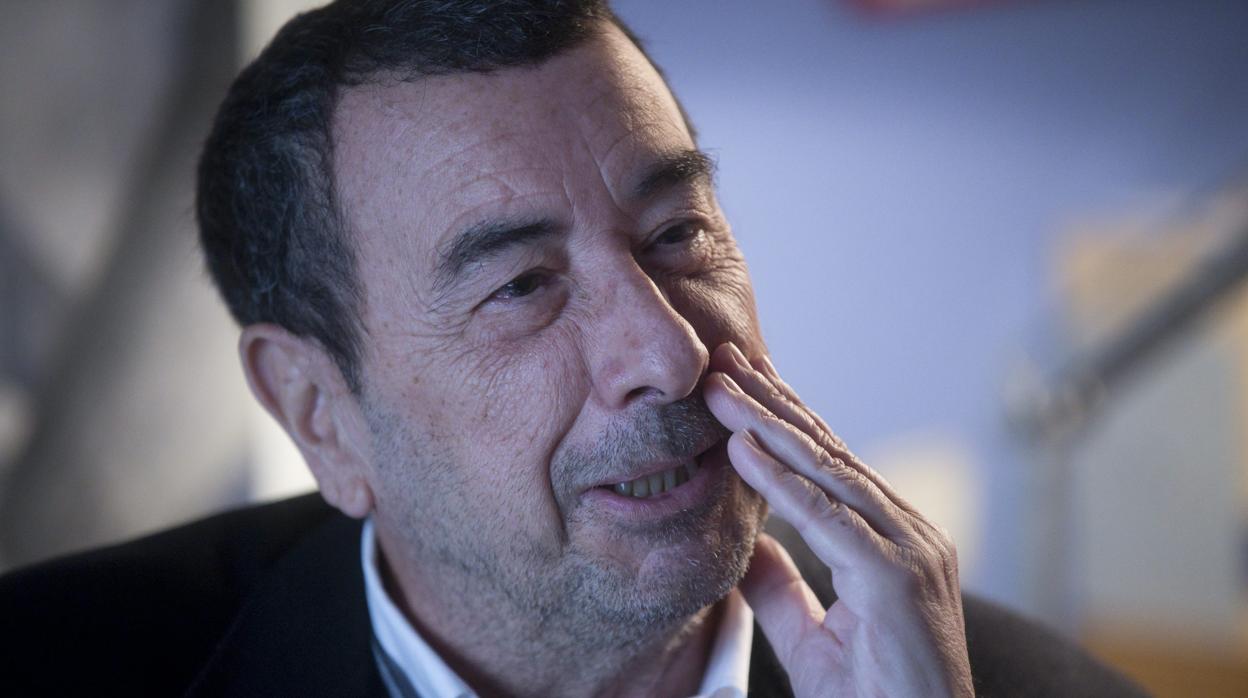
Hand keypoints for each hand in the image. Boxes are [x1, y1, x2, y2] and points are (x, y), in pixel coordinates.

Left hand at [704, 343, 973, 697]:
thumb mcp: (813, 641)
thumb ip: (785, 590)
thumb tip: (752, 545)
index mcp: (895, 541)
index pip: (830, 466)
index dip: (782, 420)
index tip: (738, 384)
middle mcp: (909, 533)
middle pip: (828, 453)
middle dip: (772, 402)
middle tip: (725, 357)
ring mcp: (910, 551)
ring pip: (826, 473)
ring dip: (766, 425)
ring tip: (719, 387)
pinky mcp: (897, 579)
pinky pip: (826, 519)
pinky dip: (780, 481)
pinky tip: (742, 447)